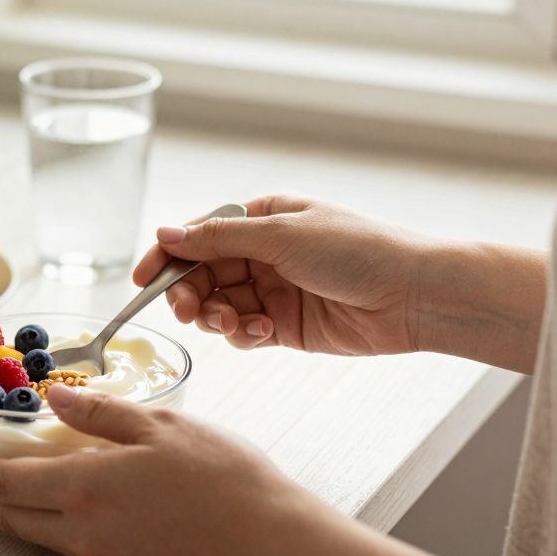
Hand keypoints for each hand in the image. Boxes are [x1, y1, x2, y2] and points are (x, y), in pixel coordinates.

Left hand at [0, 384, 318, 555]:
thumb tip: (53, 395)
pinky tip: (46, 513)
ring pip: (34, 535)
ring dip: (1, 515)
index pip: (5, 482)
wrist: (272, 540)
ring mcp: (103, 555)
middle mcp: (83, 529)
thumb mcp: (160, 424)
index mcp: (84, 487)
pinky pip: (65, 547)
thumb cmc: (223, 476)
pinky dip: (38, 527)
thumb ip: (98, 411)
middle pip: (9, 516)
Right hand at [133, 195, 431, 355]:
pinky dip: (243, 335)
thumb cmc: (358, 250)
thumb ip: (218, 238)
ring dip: (216, 317)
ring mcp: (273, 290)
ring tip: (234, 323)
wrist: (413, 294)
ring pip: (218, 306)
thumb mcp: (281, 235)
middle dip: (190, 294)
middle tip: (189, 311)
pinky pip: (244, 332)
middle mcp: (263, 253)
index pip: (198, 236)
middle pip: (202, 275)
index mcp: (261, 219)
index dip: (167, 257)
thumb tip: (166, 233)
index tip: (142, 281)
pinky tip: (264, 333)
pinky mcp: (286, 326)